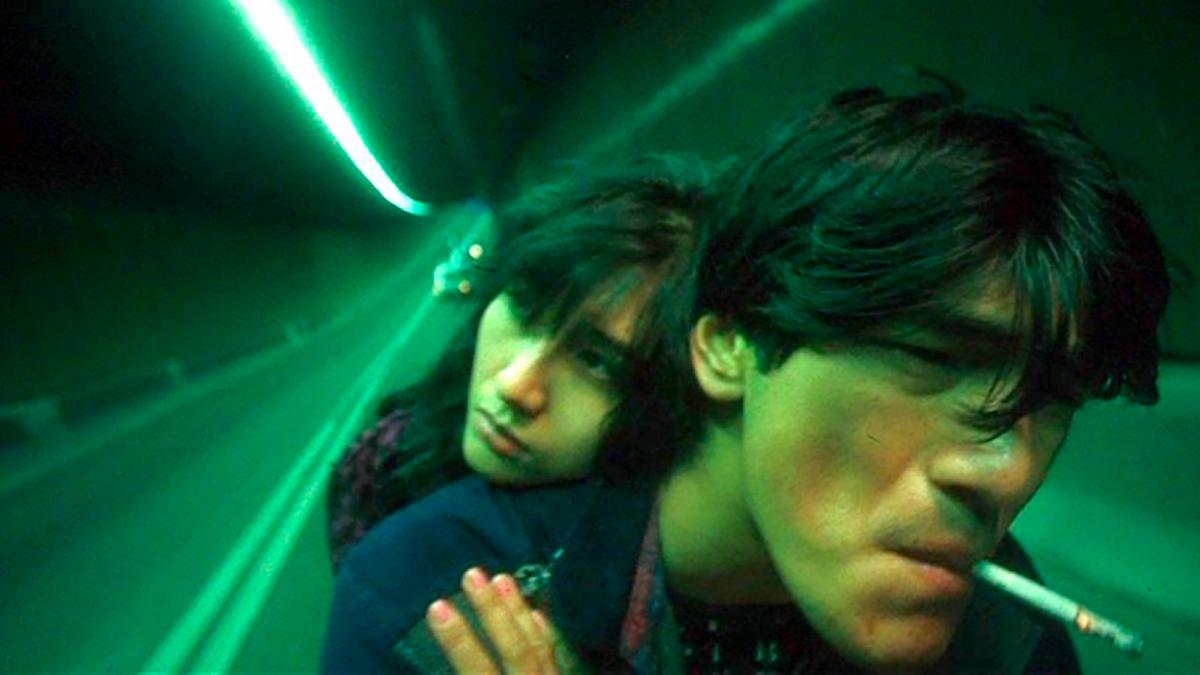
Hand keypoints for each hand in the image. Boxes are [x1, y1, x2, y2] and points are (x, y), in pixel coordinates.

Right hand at [427, 567, 566, 673]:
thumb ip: (472, 671)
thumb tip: (441, 649)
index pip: (477, 671)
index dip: (457, 641)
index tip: (436, 606)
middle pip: (515, 651)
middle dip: (493, 612)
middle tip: (472, 574)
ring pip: (539, 649)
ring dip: (520, 614)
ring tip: (502, 578)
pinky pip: (558, 660)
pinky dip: (546, 636)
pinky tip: (538, 615)